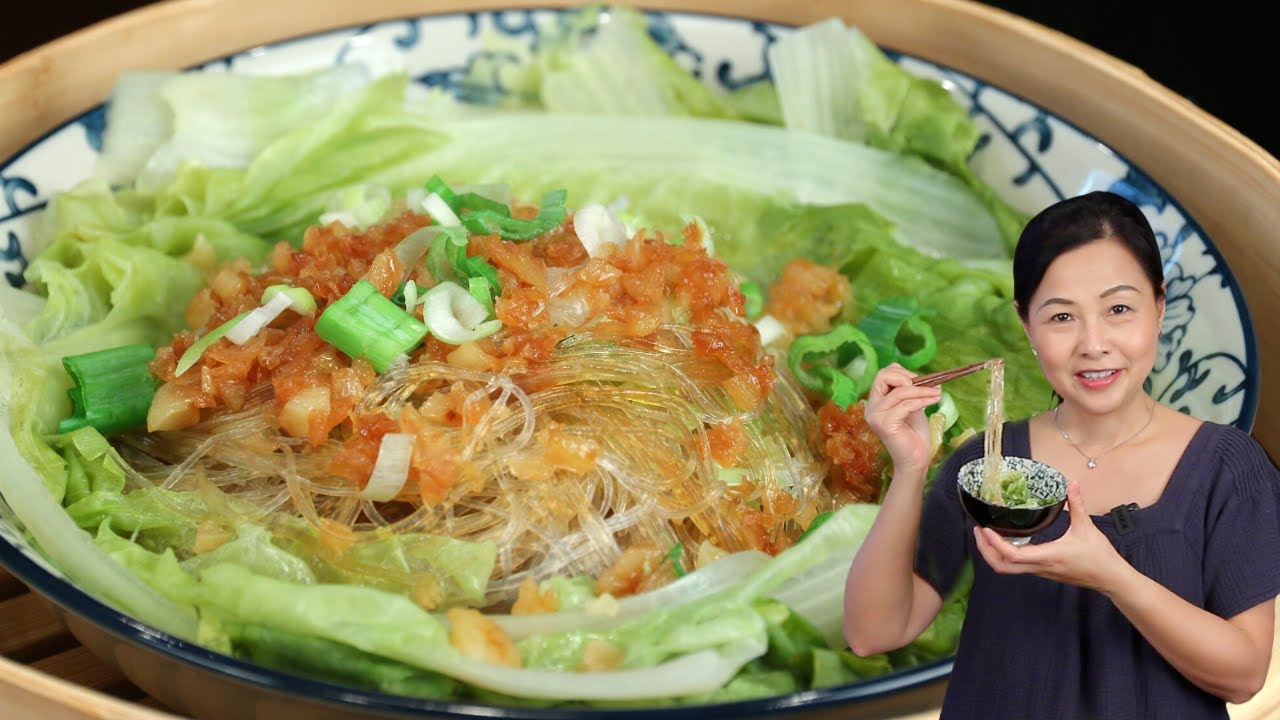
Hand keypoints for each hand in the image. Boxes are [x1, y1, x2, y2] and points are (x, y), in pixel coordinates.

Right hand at [863, 363, 941, 476]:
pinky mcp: (885, 424)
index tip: (920, 380)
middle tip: (926, 384)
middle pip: (883, 376)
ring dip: (922, 390)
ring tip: (937, 393)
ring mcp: (876, 416)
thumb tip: (918, 376)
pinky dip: (922, 400)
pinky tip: (933, 401)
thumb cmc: (914, 435)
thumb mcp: (911, 406)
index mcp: (876, 402)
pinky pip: (905, 405)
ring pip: (899, 391)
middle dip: (906, 377)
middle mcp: (871, 408)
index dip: (902, 373)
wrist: (915, 460)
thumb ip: (909, 392)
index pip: (882, 375)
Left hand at [972, 479, 1131, 593]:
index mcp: (1048, 556)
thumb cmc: (1099, 556)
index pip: (1013, 555)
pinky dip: (1005, 555)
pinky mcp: (1043, 571)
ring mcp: (1041, 571)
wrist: (1110, 578)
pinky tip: (1005, 541)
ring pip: (1008, 568)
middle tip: (977, 532)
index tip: (985, 529)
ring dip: (993, 554)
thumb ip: (1077, 505)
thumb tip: (1072, 484)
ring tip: (986, 535)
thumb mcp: (1087, 527)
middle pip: (1002, 567)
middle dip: (985, 551)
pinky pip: (1018, 566)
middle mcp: (1040, 566)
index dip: (995, 544)